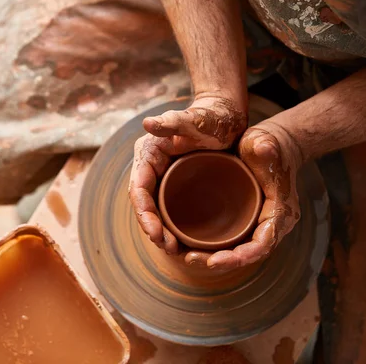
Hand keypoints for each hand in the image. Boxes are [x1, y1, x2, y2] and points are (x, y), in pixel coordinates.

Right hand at [129, 95, 246, 253]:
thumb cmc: (211, 116)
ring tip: (175, 250)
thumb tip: (148, 123)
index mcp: (149, 154)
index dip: (144, 213)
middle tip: (168, 247)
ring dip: (162, 232)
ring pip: (157, 211)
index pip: (139, 189)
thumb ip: (172, 122)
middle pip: (146, 205)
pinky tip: (185, 242)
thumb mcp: (194, 120)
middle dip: (152, 228)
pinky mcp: (178, 185)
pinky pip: (171, 210)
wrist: (226, 115)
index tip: (155, 233)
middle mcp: (152, 168)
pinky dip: (174, 227)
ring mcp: (165, 178)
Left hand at [196, 122, 302, 269]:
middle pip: (248, 253)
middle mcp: (272, 223)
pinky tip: (192, 245)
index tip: (214, 260)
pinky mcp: (248, 220)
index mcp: (280, 211)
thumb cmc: (268, 145)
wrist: (270, 145)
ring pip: (239, 250)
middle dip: (222, 261)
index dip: (241, 257)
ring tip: (187, 256)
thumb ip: (266, 146)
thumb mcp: (266, 143)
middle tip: (191, 258)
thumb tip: (264, 147)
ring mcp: (260, 223)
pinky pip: (234, 240)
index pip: (263, 244)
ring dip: (216, 258)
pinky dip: (216, 247)